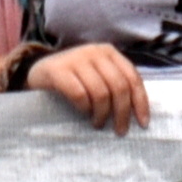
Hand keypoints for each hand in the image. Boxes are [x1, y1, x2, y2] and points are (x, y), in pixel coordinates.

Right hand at [27, 42, 151, 133]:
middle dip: (122, 112)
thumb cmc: (74, 79)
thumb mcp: (97, 75)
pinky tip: (83, 113)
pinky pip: (79, 94)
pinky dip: (84, 108)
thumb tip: (137, 112)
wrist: (38, 72)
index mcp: (109, 53)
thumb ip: (115, 84)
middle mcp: (95, 52)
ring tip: (98, 123)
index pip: (132, 78)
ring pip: (101, 92)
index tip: (142, 123)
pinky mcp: (58, 70)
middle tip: (119, 130)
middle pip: (119, 86)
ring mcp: (76, 59)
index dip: (140, 102)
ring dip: (102, 113)